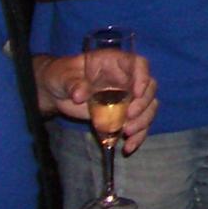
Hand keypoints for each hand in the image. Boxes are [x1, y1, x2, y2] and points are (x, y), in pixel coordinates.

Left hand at [34, 53, 158, 152]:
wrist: (58, 92)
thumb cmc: (62, 76)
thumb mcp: (63, 77)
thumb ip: (72, 83)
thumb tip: (80, 95)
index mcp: (116, 62)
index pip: (139, 64)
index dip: (143, 76)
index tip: (137, 93)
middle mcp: (128, 78)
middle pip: (149, 88)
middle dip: (143, 104)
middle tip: (128, 117)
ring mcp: (128, 98)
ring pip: (149, 107)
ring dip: (143, 121)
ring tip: (127, 133)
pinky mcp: (123, 115)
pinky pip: (139, 125)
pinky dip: (138, 136)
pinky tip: (128, 146)